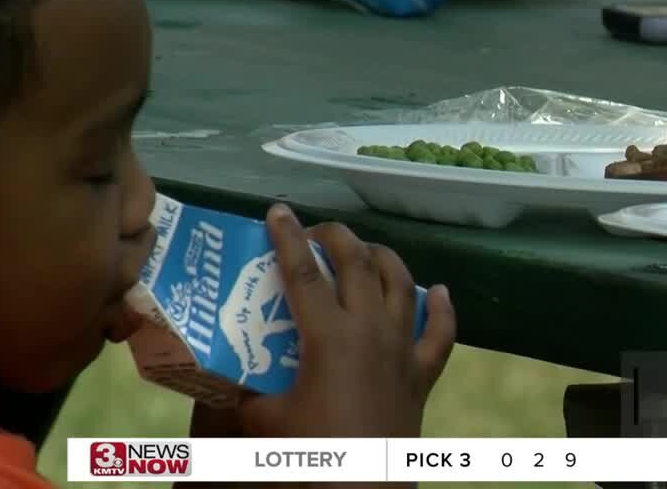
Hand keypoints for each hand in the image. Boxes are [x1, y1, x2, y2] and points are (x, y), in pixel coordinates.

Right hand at [233, 204, 455, 437]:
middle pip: (357, 264)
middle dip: (336, 237)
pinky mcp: (423, 372)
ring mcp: (402, 349)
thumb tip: (224, 372)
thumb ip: (245, 390)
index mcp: (329, 336)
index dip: (288, 238)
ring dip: (383, 258)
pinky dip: (442, 308)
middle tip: (317, 231)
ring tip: (365, 250)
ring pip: (401, 284)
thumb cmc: (311, 456)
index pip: (303, 274)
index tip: (278, 211)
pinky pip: (441, 333)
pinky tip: (440, 291)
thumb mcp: (263, 420)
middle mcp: (371, 330)